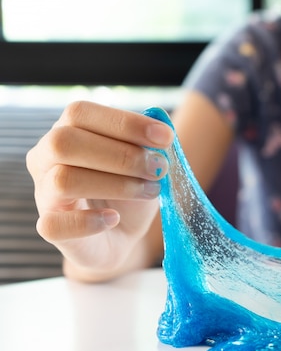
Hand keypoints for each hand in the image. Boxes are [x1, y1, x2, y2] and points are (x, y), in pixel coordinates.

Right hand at [26, 101, 173, 280]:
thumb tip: (161, 126)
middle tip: (159, 168)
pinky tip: (114, 218)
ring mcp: (43, 194)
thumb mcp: (144, 164)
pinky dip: (89, 221)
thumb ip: (149, 144)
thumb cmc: (130, 193)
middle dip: (122, 155)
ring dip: (116, 185)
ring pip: (63, 180)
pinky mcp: (49, 228)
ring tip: (149, 191)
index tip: (166, 138)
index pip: (80, 113)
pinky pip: (55, 225)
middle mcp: (45, 158)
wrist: (123, 237)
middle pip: (65, 141)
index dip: (125, 122)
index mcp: (66, 131)